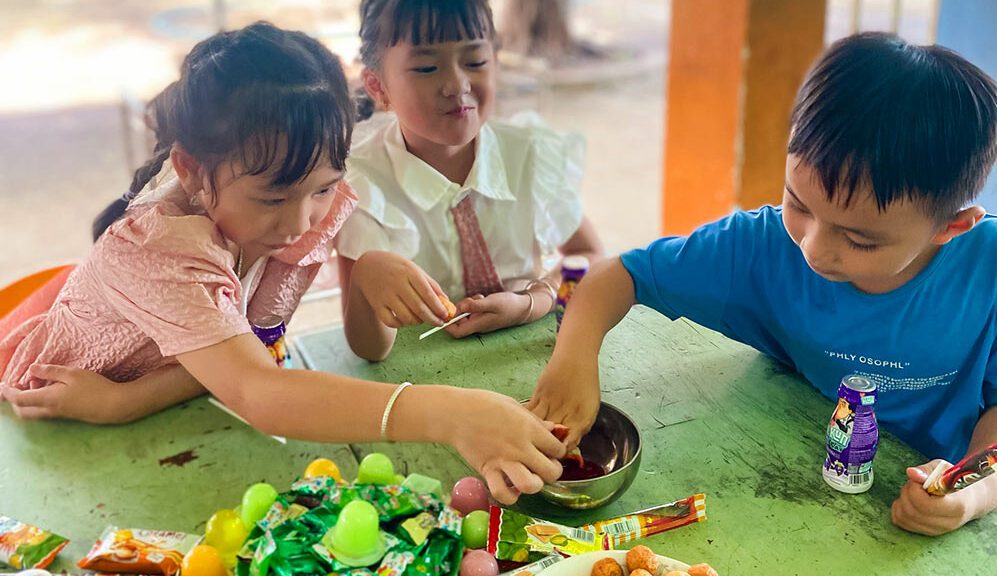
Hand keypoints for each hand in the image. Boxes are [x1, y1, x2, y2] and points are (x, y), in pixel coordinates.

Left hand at [1, 364, 125, 423]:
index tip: (3, 385)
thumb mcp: (72, 374)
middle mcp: (50, 410)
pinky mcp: (67, 415)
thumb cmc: (95, 388)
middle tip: (14, 387)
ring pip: (33, 413)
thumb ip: (50, 371)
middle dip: (14, 401)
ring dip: (27, 401)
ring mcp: (58, 414)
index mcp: (48, 399)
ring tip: (35, 384)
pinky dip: (39, 402)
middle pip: (22, 411)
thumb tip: (32, 369)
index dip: (8, 392)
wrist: (113, 406)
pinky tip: (50, 390)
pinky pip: (44, 411)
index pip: (19, 399)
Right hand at [352, 251, 448, 327]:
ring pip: (406, 317)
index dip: (438, 308)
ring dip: (417, 322)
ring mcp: (385, 295)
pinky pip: (391, 322)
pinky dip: (401, 325)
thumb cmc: (397, 268)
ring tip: (421, 319)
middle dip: (432, 319)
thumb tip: (446, 303)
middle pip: (418, 308)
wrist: (368, 266)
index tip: (446, 316)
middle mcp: (397, 284)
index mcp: (409, 273)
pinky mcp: (376, 305)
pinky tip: (405, 320)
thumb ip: (431, 285)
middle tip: (439, 323)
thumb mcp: (415, 269)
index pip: (428, 294)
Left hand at [444, 292, 530, 337]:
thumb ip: (474, 305)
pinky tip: (484, 299)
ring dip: (469, 304)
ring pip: (465, 313)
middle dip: (461, 308)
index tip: (447, 312)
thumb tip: (458, 308)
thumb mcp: (491, 303)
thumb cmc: (509, 305)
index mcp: (478, 325)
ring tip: (481, 298)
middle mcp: (478, 325)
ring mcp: (481, 320)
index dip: (447, 324)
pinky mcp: (483, 315)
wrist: (524, 307)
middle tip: (471, 300)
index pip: (457, 332)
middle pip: (459, 321)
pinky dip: (474, 303)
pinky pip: (473, 309)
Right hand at [445, 388, 565, 504]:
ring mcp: (504, 461)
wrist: (456, 413)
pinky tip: (511, 488)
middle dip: (552, 472)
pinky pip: (502, 493)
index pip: (558, 449)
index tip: (551, 450)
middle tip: (544, 467)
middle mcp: (520, 447)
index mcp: (529, 429)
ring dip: (534, 486)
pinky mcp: (487, 471)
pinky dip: (509, 496)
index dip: (558, 452)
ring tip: (530, 479)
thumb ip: (535, 421)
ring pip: (530, 485)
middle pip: (550, 472)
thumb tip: (553, 430)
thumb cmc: (485, 404)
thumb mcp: (515, 406)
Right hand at [527, 354, 600, 449]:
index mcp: (582, 419)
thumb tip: (567, 446)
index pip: (568, 444)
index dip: (559, 454)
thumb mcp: (590, 408)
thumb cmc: (585, 383)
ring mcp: (550, 404)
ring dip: (531, 438)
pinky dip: (523, 423)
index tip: (552, 458)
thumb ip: (579, 428)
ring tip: (525, 445)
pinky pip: (529, 414)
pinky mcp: (538, 395)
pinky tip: (518, 429)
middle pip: (551, 439)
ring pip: (537, 428)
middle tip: (536, 456)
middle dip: (544, 450)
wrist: (575, 358)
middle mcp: (566, 413)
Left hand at [891, 460, 979, 534]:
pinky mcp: (925, 532)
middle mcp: (947, 523)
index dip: (915, 489)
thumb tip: (910, 472)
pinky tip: (908, 501)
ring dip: (901, 500)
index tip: (919, 480)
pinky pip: (900, 521)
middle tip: (914, 483)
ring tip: (912, 491)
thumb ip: (927, 471)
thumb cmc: (953, 482)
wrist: (967, 500)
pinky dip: (898, 509)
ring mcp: (936, 530)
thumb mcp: (944, 469)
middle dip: (907, 492)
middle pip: (913, 512)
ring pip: (904, 517)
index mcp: (957, 507)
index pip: (926, 505)